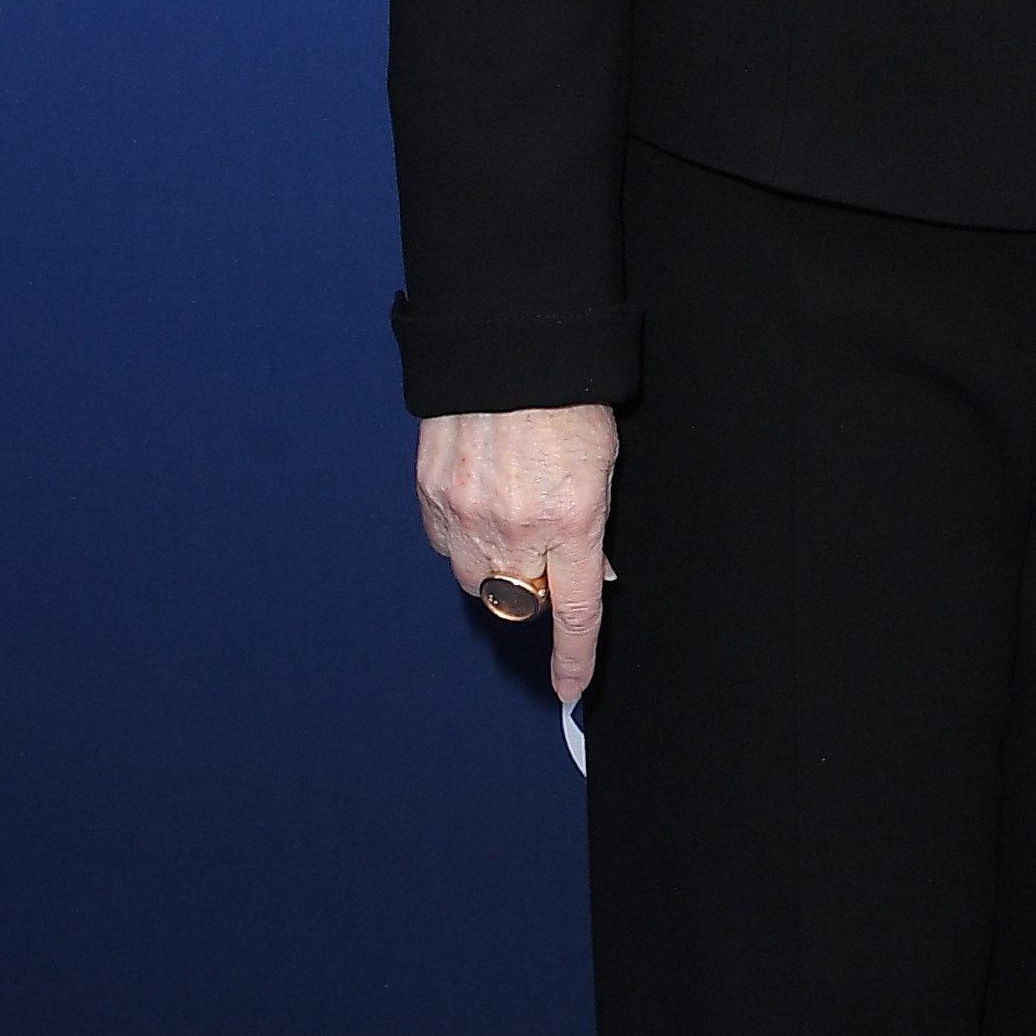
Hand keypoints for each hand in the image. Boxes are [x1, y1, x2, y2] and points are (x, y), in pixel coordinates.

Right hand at [417, 403, 618, 705]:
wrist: (508, 347)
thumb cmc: (567, 397)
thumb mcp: (603, 462)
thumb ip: (594, 522)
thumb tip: (591, 569)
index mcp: (573, 520)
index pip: (575, 611)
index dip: (574, 657)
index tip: (570, 688)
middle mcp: (516, 527)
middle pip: (517, 600)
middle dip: (531, 586)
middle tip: (541, 546)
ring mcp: (467, 513)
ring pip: (476, 578)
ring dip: (494, 562)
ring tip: (509, 513)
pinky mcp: (432, 494)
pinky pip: (444, 543)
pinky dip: (461, 535)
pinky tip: (477, 498)